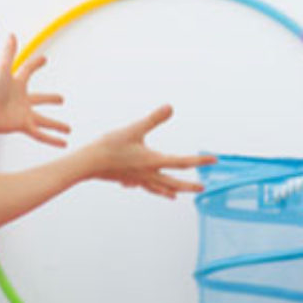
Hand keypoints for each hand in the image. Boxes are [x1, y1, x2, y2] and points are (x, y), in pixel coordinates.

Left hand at [0, 34, 70, 146]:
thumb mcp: (2, 69)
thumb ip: (8, 53)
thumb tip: (12, 34)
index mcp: (16, 84)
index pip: (27, 71)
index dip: (35, 64)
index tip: (44, 60)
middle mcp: (21, 100)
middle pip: (39, 98)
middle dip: (50, 99)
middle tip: (61, 99)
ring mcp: (23, 114)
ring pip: (44, 120)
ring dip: (56, 125)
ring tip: (68, 129)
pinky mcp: (23, 126)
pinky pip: (41, 134)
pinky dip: (52, 140)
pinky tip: (64, 144)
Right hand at [84, 105, 216, 198]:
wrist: (88, 163)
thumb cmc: (110, 146)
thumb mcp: (134, 129)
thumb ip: (153, 119)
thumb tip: (170, 107)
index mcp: (153, 161)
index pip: (182, 162)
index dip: (200, 161)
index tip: (214, 160)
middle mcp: (149, 173)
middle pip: (174, 182)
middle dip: (189, 186)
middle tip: (202, 188)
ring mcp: (138, 179)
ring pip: (159, 188)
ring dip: (170, 191)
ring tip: (176, 196)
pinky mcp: (128, 179)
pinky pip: (142, 186)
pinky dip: (148, 188)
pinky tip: (143, 186)